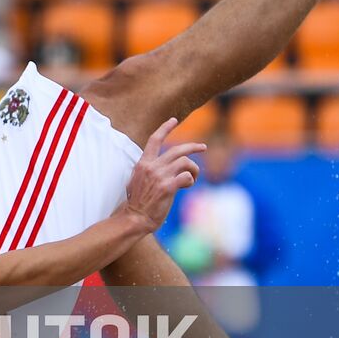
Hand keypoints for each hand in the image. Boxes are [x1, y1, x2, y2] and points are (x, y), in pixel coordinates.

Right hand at [120, 118, 204, 232]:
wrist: (135, 217)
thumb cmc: (138, 202)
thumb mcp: (138, 180)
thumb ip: (149, 170)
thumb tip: (164, 167)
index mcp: (143, 163)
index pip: (154, 139)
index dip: (165, 128)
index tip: (173, 120)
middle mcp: (152, 166)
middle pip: (177, 150)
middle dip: (193, 146)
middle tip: (203, 147)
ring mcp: (159, 176)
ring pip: (185, 162)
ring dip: (194, 169)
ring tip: (193, 177)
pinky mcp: (168, 187)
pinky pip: (187, 177)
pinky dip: (190, 180)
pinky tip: (187, 185)